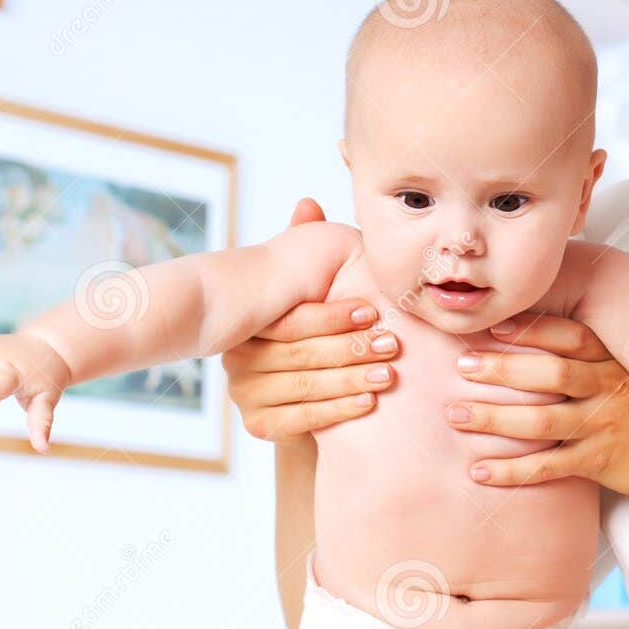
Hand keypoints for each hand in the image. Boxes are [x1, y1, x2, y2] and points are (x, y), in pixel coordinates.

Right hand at [221, 196, 400, 442]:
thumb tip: (308, 204)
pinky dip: (337, 411)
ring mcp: (243, 392)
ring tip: (388, 373)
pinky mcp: (257, 424)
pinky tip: (367, 403)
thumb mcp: (311, 290)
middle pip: (300, 356)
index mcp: (248, 321)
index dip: (333, 317)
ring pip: (305, 387)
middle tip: (392, 345)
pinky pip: (301, 419)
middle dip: (351, 349)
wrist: (309, 394)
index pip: (291, 321)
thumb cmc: (316, 333)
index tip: (372, 312)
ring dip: (351, 380)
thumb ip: (307, 249)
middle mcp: (236, 356)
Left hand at [444, 311, 628, 503]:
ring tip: (456, 415)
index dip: (532, 330)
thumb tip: (530, 329)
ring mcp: (601, 426)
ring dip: (494, 418)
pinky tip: (478, 471)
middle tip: (462, 366)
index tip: (494, 326)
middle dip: (502, 368)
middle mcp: (606, 390)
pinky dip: (511, 471)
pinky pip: (548, 467)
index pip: (570, 337)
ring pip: (542, 422)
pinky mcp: (597, 462)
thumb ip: (586, 353)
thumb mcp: (624, 371)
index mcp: (611, 361)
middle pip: (550, 374)